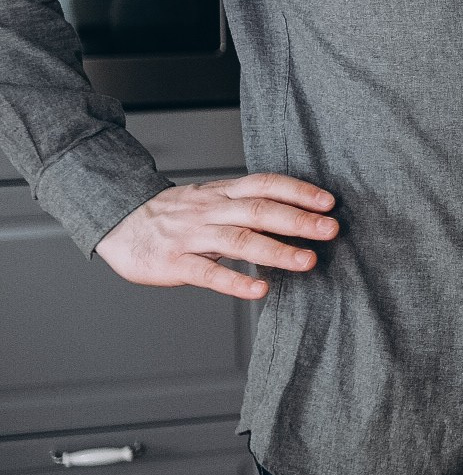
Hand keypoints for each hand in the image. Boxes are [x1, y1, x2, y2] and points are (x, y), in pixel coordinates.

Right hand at [95, 173, 338, 299]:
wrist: (120, 222)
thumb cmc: (173, 215)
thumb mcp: (211, 201)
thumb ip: (246, 206)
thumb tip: (294, 214)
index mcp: (222, 193)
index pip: (265, 184)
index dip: (298, 191)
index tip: (328, 202)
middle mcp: (211, 210)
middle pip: (259, 210)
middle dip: (298, 220)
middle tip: (330, 230)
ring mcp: (192, 236)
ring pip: (238, 240)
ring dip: (276, 251)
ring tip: (307, 261)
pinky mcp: (174, 262)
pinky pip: (208, 273)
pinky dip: (235, 282)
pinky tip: (259, 290)